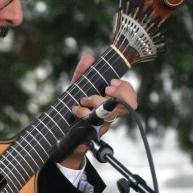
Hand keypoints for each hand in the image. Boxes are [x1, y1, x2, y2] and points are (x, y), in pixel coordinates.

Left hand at [59, 53, 138, 168]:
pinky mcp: (93, 134)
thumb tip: (89, 58)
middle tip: (106, 89)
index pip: (130, 96)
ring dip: (98, 102)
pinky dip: (84, 114)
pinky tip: (76, 109)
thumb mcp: (77, 88)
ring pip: (111, 114)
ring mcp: (103, 125)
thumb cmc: (74, 108)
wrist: (62, 134)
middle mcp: (111, 115)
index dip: (126, 88)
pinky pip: (94, 124)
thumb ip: (83, 73)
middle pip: (129, 106)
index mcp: (111, 102)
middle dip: (120, 94)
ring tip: (83, 99)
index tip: (111, 82)